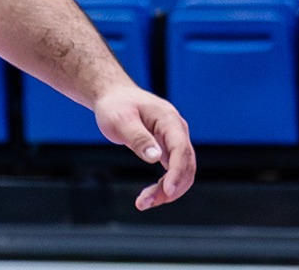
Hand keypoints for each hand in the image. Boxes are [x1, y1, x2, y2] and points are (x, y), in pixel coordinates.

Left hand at [93, 84, 194, 209]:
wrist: (113, 97)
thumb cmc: (115, 106)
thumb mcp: (120, 120)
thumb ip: (138, 138)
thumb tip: (155, 158)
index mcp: (169, 120)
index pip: (180, 149)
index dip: (177, 172)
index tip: (167, 190)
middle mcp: (177, 131)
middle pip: (185, 165)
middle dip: (170, 188)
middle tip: (145, 202)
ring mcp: (175, 141)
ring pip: (182, 172)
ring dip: (167, 191)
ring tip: (144, 203)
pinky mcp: (168, 149)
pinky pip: (173, 172)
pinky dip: (164, 186)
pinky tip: (150, 196)